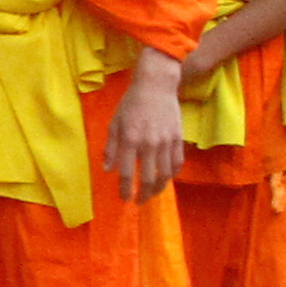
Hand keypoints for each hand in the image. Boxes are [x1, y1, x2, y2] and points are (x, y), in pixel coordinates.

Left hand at [104, 55, 186, 198]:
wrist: (156, 85)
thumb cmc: (131, 103)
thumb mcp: (115, 123)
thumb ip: (111, 147)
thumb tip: (107, 169)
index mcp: (130, 140)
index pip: (126, 173)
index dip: (125, 190)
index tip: (124, 199)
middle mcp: (149, 144)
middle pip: (148, 179)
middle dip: (143, 195)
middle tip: (139, 201)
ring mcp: (165, 142)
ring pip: (165, 174)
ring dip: (158, 188)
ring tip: (152, 193)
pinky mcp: (177, 138)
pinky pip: (177, 163)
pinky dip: (172, 174)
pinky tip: (166, 178)